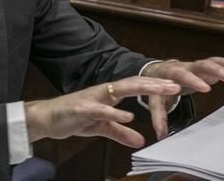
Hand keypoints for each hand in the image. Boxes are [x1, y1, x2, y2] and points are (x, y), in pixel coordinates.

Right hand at [25, 76, 180, 147]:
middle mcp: (103, 92)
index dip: (155, 86)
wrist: (47, 118)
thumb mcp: (102, 128)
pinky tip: (128, 114)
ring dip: (142, 89)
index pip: (137, 86)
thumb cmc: (73, 118)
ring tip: (160, 90)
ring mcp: (93, 98)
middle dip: (155, 83)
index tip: (176, 86)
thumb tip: (141, 141)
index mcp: (109, 95)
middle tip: (177, 84)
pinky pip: (101, 110)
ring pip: (121, 90)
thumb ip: (121, 132)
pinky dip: (115, 111)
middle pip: (134, 83)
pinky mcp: (82, 108)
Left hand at [142, 57, 223, 138]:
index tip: (205, 88)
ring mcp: (198, 66)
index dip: (194, 81)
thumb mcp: (156, 101)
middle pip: (202, 65)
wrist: (159, 71)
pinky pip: (223, 65)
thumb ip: (159, 116)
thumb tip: (161, 134)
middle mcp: (187, 67)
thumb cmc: (159, 86)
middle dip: (216, 71)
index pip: (182, 75)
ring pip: (214, 63)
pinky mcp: (207, 68)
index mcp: (173, 73)